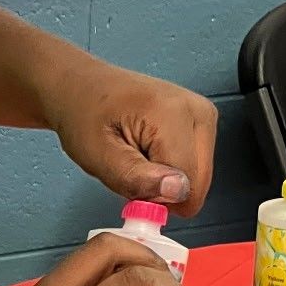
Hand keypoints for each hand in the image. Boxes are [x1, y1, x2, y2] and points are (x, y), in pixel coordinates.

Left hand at [44, 55, 217, 216]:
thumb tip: (178, 192)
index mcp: (173, 113)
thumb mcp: (98, 156)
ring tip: (137, 157)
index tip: (129, 182)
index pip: (187, 184)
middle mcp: (197, 110)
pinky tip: (148, 153)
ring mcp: (203, 114)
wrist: (82, 88)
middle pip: (198, 181)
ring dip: (166, 180)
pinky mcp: (202, 121)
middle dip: (164, 190)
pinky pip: (195, 165)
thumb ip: (136, 178)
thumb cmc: (84, 115)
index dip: (156, 198)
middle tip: (131, 168)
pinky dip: (171, 169)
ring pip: (198, 177)